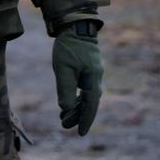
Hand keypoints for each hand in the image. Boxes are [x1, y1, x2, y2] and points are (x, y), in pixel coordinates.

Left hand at [51, 21, 102, 135]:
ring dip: (76, 108)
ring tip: (64, 117)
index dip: (85, 120)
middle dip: (78, 116)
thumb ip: (65, 89)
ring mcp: (93, 74)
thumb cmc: (69, 47)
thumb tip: (66, 108)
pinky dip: (77, 98)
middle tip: (64, 125)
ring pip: (87, 97)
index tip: (80, 133)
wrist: (76, 26)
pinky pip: (85, 89)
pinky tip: (68, 103)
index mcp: (93, 79)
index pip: (90, 105)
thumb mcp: (63, 69)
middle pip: (89, 103)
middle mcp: (96, 78)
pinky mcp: (88, 70)